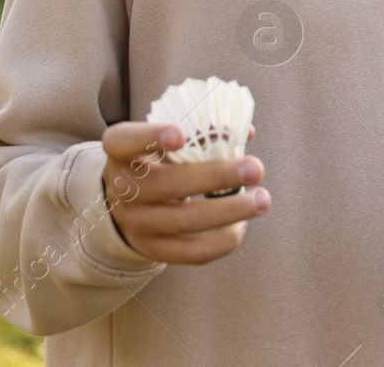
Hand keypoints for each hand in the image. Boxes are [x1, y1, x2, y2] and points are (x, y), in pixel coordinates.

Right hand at [101, 121, 269, 264]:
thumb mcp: (165, 141)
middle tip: (255, 168)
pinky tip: (242, 225)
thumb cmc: (156, 161)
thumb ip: (201, 132)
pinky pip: (192, 252)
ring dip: (230, 211)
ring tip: (262, 200)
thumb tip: (244, 131)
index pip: (125, 141)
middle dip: (217, 177)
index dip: (152, 137)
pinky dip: (223, 240)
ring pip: (185, 221)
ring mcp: (136, 223)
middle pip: (169, 184)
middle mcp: (123, 188)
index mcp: (121, 152)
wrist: (125, 205)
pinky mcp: (152, 250)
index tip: (181, 134)